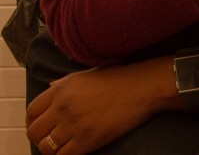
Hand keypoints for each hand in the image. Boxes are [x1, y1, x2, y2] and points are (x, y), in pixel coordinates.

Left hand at [25, 58, 174, 154]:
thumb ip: (65, 83)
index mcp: (61, 89)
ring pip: (46, 147)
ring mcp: (74, 124)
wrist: (144, 87)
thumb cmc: (120, 78)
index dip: (33, 122)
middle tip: (52, 139)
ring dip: (51, 149)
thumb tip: (49, 88)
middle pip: (34, 131)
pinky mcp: (87, 140)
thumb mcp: (87, 74)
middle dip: (40, 138)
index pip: (32, 111)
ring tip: (64, 146)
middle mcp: (62, 107)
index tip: (42, 126)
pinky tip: (75, 150)